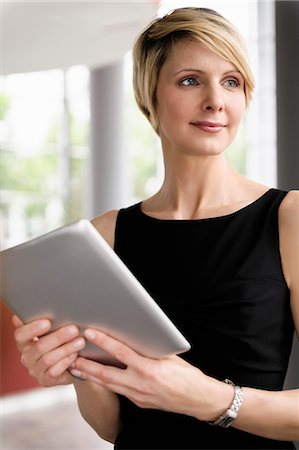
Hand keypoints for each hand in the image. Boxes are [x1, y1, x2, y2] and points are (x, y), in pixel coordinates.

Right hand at [12, 315, 85, 386]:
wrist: (70, 363)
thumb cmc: (60, 340)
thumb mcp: (53, 330)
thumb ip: (46, 322)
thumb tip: (38, 309)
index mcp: (24, 342)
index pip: (21, 335)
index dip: (32, 329)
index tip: (48, 322)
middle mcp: (27, 357)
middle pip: (39, 346)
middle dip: (58, 337)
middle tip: (74, 329)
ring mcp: (35, 370)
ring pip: (48, 359)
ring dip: (66, 349)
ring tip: (80, 341)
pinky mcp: (45, 380)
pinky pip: (55, 371)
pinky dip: (66, 361)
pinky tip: (76, 355)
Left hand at [70, 329, 227, 419]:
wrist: (198, 399)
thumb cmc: (187, 375)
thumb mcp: (169, 357)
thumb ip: (149, 349)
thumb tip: (134, 338)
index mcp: (149, 369)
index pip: (121, 353)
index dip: (103, 341)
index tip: (90, 333)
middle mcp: (140, 385)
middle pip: (106, 375)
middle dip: (86, 366)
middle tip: (71, 356)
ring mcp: (138, 396)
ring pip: (108, 385)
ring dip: (91, 376)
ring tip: (77, 367)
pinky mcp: (139, 402)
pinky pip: (119, 390)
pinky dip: (106, 382)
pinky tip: (99, 376)